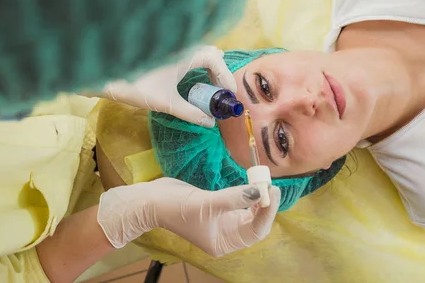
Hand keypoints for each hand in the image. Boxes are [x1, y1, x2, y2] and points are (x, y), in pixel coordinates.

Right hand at [97, 177, 280, 256]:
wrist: (151, 200)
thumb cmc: (176, 207)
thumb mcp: (206, 204)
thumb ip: (234, 198)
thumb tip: (260, 191)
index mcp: (223, 242)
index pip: (255, 231)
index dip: (267, 212)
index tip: (273, 191)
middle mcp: (226, 235)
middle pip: (255, 222)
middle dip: (264, 204)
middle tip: (271, 184)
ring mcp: (222, 221)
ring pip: (249, 211)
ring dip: (257, 198)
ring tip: (263, 181)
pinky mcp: (217, 207)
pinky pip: (239, 201)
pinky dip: (247, 193)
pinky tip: (252, 183)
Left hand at [102, 46, 235, 126]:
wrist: (105, 75)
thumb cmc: (137, 86)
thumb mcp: (167, 103)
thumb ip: (191, 113)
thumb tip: (209, 123)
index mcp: (186, 52)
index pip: (215, 59)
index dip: (226, 76)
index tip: (229, 94)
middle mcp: (181, 45)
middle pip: (209, 52)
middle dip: (218, 71)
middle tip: (221, 92)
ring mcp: (171, 47)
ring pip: (197, 51)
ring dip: (206, 68)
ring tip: (209, 88)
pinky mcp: (162, 51)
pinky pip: (186, 53)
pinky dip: (194, 65)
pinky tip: (190, 81)